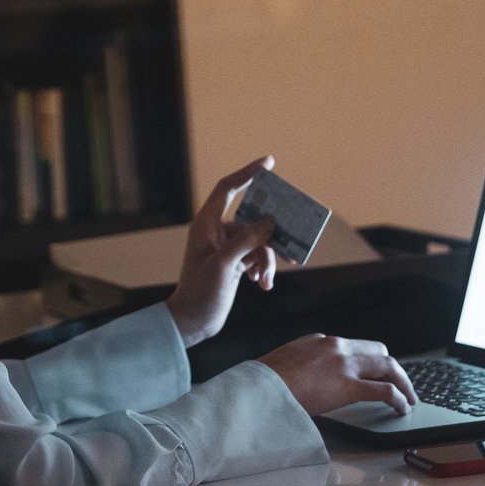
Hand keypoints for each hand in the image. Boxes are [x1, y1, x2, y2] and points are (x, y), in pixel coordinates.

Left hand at [165, 156, 281, 346]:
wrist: (192, 322)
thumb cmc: (199, 293)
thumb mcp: (223, 265)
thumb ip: (246, 241)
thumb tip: (269, 222)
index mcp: (205, 224)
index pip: (227, 189)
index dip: (247, 173)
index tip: (269, 163)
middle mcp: (216, 232)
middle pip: (252, 218)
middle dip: (270, 234)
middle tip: (292, 239)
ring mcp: (226, 247)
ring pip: (259, 241)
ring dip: (266, 260)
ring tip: (266, 280)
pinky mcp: (234, 262)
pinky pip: (257, 256)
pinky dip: (263, 269)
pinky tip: (262, 285)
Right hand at [258, 334, 417, 415]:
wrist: (257, 389)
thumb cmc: (264, 382)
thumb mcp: (285, 363)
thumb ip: (303, 365)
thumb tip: (307, 379)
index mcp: (320, 341)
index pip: (355, 346)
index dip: (369, 360)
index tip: (374, 372)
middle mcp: (336, 347)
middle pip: (378, 350)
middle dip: (392, 367)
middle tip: (399, 383)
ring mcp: (344, 364)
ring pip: (388, 366)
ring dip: (402, 382)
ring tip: (408, 397)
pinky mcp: (348, 386)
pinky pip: (384, 390)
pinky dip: (398, 398)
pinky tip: (401, 408)